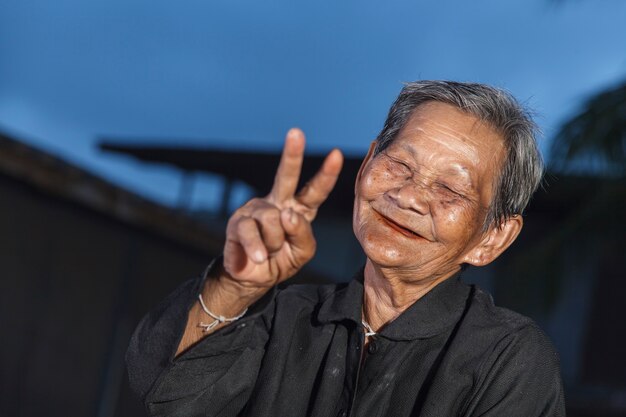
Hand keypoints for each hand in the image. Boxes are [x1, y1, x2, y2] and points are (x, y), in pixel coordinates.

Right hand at [221, 128, 342, 292]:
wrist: (252, 280)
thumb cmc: (281, 261)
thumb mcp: (302, 251)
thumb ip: (303, 233)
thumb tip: (286, 214)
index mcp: (299, 209)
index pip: (314, 190)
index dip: (326, 174)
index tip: (336, 154)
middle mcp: (278, 203)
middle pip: (287, 176)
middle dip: (292, 154)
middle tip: (296, 132)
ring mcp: (256, 210)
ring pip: (273, 221)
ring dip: (275, 243)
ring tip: (269, 253)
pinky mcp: (238, 222)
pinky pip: (251, 233)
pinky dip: (257, 249)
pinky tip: (259, 258)